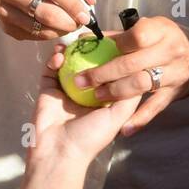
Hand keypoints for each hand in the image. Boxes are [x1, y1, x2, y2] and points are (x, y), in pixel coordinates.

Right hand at [0, 0, 97, 40]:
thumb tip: (90, 1)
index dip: (73, 4)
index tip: (86, 16)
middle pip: (46, 14)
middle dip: (69, 22)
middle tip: (79, 23)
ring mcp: (5, 10)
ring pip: (41, 29)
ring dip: (61, 30)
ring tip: (69, 24)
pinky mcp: (5, 26)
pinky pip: (34, 36)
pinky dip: (50, 34)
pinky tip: (54, 26)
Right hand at [28, 50, 142, 166]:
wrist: (59, 151)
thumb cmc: (91, 137)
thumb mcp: (118, 116)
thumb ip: (130, 95)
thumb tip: (140, 72)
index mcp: (102, 100)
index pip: (109, 73)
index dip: (110, 57)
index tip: (113, 41)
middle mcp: (85, 93)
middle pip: (88, 65)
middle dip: (89, 50)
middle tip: (91, 37)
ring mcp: (65, 90)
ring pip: (68, 63)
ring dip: (70, 51)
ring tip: (73, 42)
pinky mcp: (48, 90)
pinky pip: (50, 70)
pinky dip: (54, 59)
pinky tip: (59, 55)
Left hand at [70, 17, 188, 134]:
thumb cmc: (169, 37)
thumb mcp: (151, 27)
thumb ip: (122, 35)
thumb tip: (88, 39)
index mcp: (161, 31)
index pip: (136, 37)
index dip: (115, 45)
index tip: (96, 50)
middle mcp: (169, 52)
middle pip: (133, 64)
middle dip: (104, 73)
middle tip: (81, 81)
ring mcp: (174, 74)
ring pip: (141, 85)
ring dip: (116, 92)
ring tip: (96, 98)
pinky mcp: (175, 93)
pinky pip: (156, 107)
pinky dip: (140, 119)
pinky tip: (125, 129)